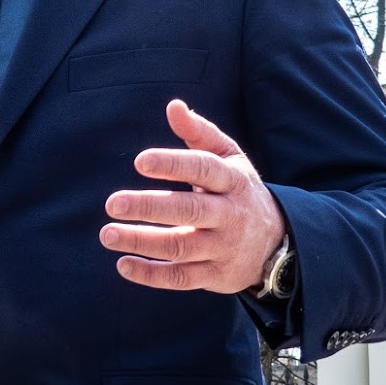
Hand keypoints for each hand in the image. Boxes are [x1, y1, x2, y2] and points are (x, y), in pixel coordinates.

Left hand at [101, 99, 286, 293]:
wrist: (277, 242)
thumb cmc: (238, 190)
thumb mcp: (228, 158)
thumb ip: (199, 132)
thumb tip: (173, 106)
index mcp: (232, 180)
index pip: (203, 169)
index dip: (173, 164)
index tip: (140, 161)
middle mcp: (230, 214)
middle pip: (189, 209)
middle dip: (149, 206)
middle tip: (112, 203)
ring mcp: (223, 247)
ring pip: (181, 246)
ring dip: (142, 241)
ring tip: (108, 233)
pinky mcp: (216, 276)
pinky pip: (182, 278)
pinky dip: (151, 274)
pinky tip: (124, 264)